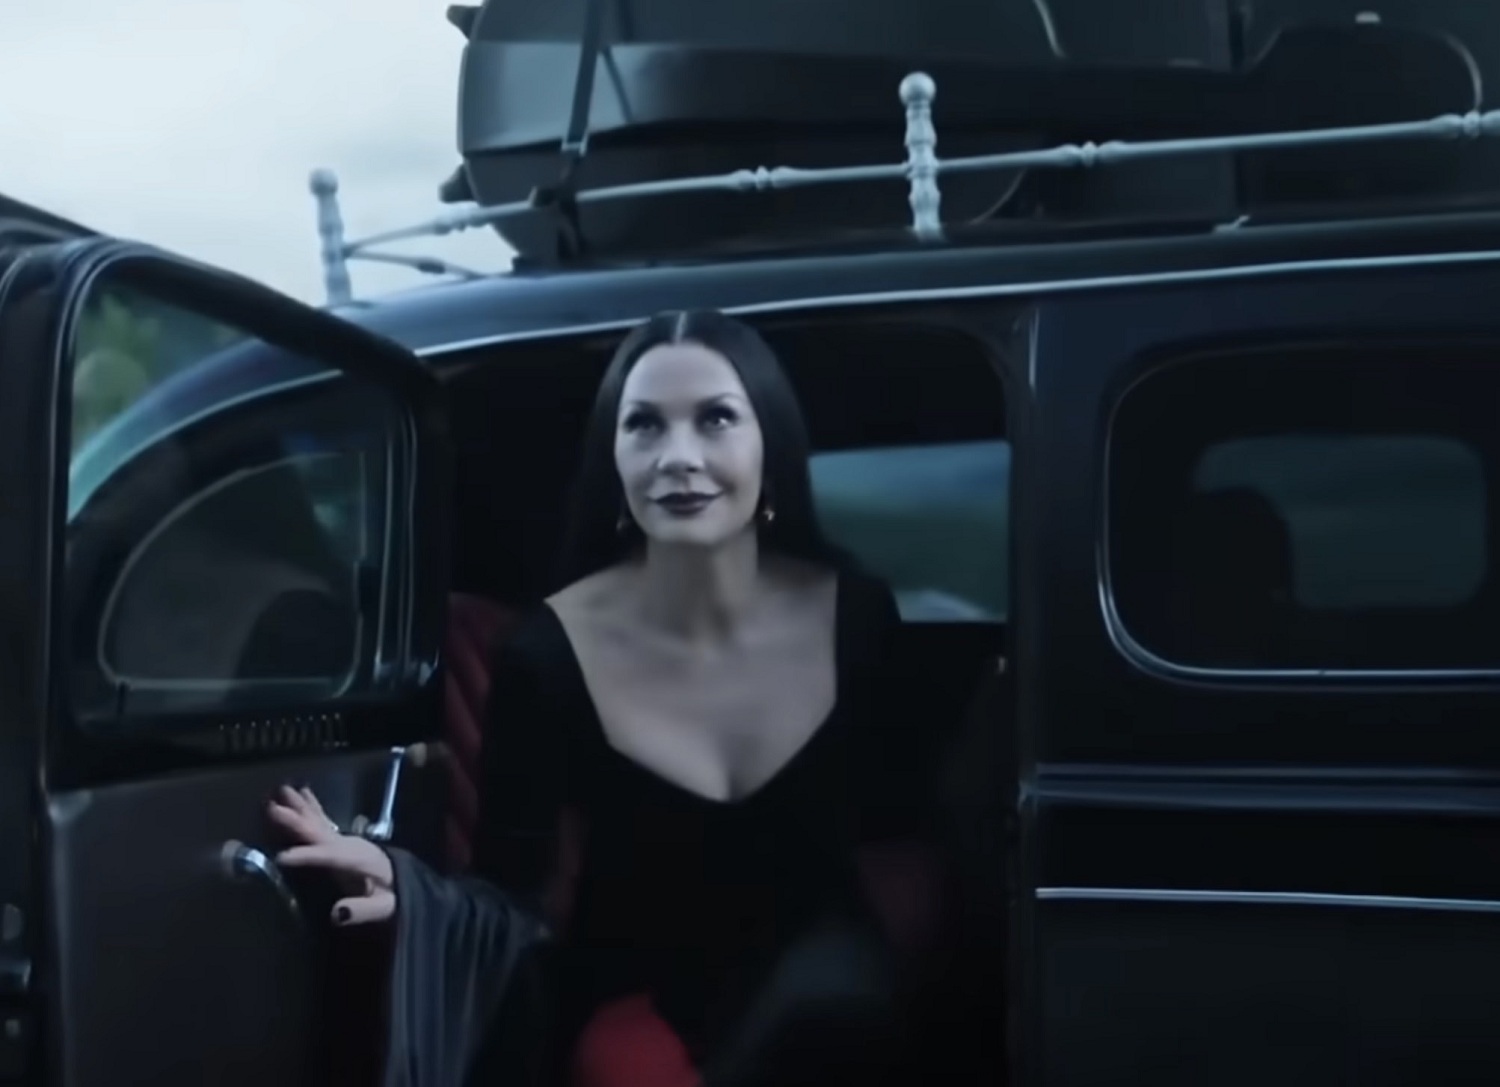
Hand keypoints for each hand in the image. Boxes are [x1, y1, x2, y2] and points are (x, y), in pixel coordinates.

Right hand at [267, 784, 395, 924]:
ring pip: (319, 821)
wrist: (406, 881)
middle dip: (296, 821)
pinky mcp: (342, 839)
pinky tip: (303, 792)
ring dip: (300, 806)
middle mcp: (351, 844)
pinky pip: (323, 819)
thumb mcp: (385, 906)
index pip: (330, 857)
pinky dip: (311, 805)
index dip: (307, 857)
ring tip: (283, 790)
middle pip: (320, 832)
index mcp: (359, 860)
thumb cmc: (393, 895)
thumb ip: (362, 909)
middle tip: (272, 807)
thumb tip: (335, 913)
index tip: (282, 858)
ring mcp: (346, 839)